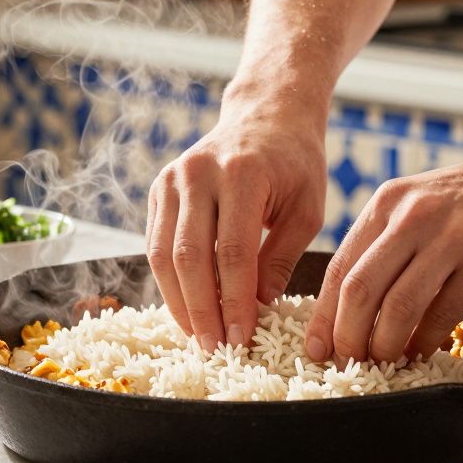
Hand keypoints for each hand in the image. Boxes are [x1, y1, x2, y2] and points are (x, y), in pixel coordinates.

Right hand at [147, 94, 326, 351]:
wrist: (266, 115)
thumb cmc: (295, 163)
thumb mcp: (306, 209)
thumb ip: (280, 258)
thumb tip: (257, 308)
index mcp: (242, 174)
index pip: (232, 251)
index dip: (234, 300)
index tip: (241, 337)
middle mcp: (199, 173)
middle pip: (190, 255)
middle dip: (201, 309)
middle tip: (214, 347)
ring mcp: (172, 178)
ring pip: (163, 253)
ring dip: (178, 301)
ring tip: (198, 336)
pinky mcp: (159, 188)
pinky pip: (155, 243)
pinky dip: (169, 280)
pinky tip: (186, 307)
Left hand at [304, 144, 462, 362]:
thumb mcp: (425, 203)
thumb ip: (391, 242)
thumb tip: (355, 303)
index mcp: (389, 203)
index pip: (340, 267)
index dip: (323, 316)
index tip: (316, 348)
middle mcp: (413, 216)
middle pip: (359, 290)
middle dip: (348, 338)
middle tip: (349, 363)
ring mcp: (450, 236)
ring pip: (397, 306)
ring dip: (386, 345)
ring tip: (385, 363)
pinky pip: (443, 312)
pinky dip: (427, 341)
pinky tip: (423, 351)